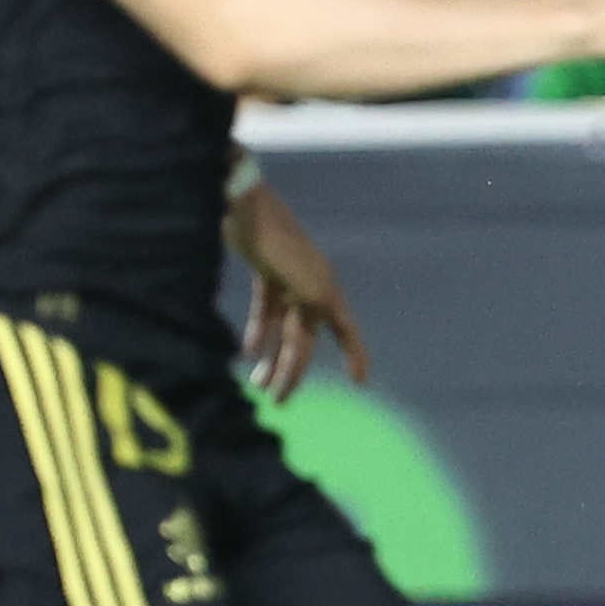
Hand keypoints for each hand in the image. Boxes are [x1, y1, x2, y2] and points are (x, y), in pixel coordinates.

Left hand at [226, 176, 368, 400]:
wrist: (244, 204)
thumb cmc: (276, 241)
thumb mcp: (302, 280)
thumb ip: (309, 311)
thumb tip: (303, 345)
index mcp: (326, 289)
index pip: (346, 331)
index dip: (355, 356)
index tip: (360, 384)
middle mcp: (312, 286)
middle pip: (305, 339)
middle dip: (293, 371)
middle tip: (278, 401)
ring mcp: (289, 278)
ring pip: (284, 328)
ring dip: (273, 357)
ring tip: (258, 385)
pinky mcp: (266, 270)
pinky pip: (267, 310)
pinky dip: (260, 331)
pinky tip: (249, 352)